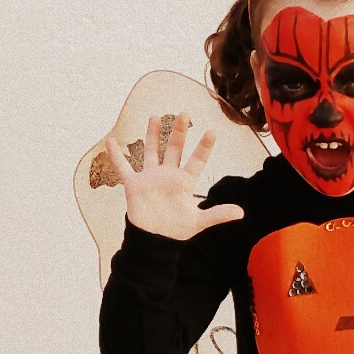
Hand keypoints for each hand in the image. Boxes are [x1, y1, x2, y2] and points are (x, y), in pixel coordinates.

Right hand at [105, 114, 244, 240]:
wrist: (153, 240)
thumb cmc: (175, 230)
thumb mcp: (198, 222)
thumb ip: (217, 214)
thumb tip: (241, 213)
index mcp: (184, 182)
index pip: (197, 161)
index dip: (204, 147)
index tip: (212, 131)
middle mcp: (168, 175)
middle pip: (174, 149)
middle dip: (179, 132)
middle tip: (184, 113)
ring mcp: (150, 178)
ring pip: (152, 152)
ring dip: (153, 135)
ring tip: (154, 116)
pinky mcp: (134, 184)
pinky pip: (123, 167)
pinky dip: (116, 155)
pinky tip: (112, 141)